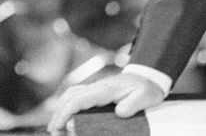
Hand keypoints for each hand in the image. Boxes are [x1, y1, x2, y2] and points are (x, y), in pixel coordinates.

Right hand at [47, 73, 165, 132]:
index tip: (57, 127)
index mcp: (106, 90)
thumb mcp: (146, 96)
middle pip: (70, 96)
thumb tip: (120, 112)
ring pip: (71, 94)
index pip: (79, 99)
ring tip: (57, 129)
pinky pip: (77, 96)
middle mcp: (98, 87)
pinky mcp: (97, 92)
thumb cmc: (148, 88)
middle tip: (54, 132)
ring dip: (60, 109)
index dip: (65, 113)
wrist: (150, 76)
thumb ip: (134, 104)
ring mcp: (96, 88)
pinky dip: (68, 106)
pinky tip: (67, 119)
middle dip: (58, 114)